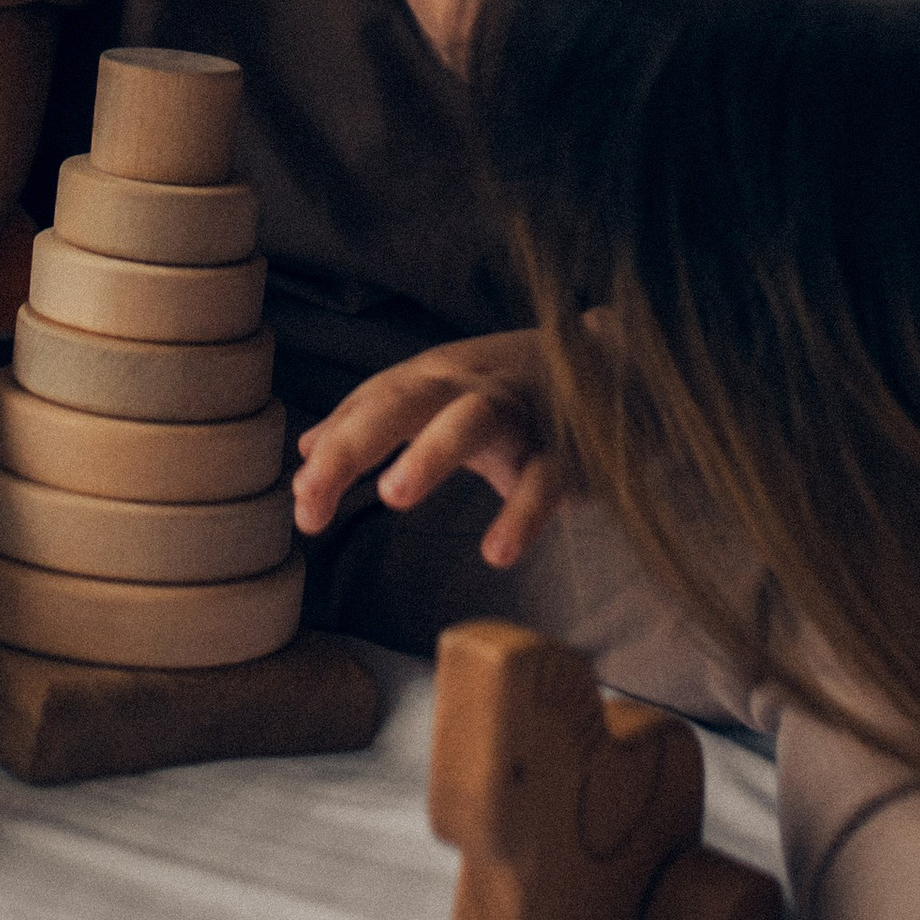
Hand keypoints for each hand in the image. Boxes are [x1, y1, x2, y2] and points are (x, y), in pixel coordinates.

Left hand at [291, 324, 584, 571]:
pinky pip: (544, 478)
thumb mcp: (439, 398)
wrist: (617, 366)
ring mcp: (521, 412)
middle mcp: (471, 386)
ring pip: (474, 420)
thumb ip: (372, 421)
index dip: (332, 453)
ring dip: (431, 450)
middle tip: (312, 493)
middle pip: (406, 399)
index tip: (301, 506)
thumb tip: (303, 454)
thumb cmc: (510, 392)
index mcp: (435, 377)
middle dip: (358, 439)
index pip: (371, 406)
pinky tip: (497, 552)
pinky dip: (522, 513)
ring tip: (393, 495)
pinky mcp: (568, 450)